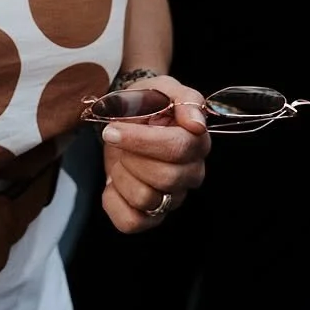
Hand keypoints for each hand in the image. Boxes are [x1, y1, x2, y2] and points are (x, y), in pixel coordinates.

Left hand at [100, 74, 210, 232]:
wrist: (128, 116)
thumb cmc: (147, 102)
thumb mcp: (162, 87)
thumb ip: (184, 99)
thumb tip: (197, 123)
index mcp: (196, 142)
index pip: (178, 148)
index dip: (141, 141)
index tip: (112, 129)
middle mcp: (191, 174)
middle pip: (165, 177)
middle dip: (130, 155)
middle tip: (117, 138)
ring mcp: (173, 197)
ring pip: (146, 200)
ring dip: (121, 174)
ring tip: (121, 157)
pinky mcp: (151, 216)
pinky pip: (131, 222)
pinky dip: (113, 202)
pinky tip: (113, 182)